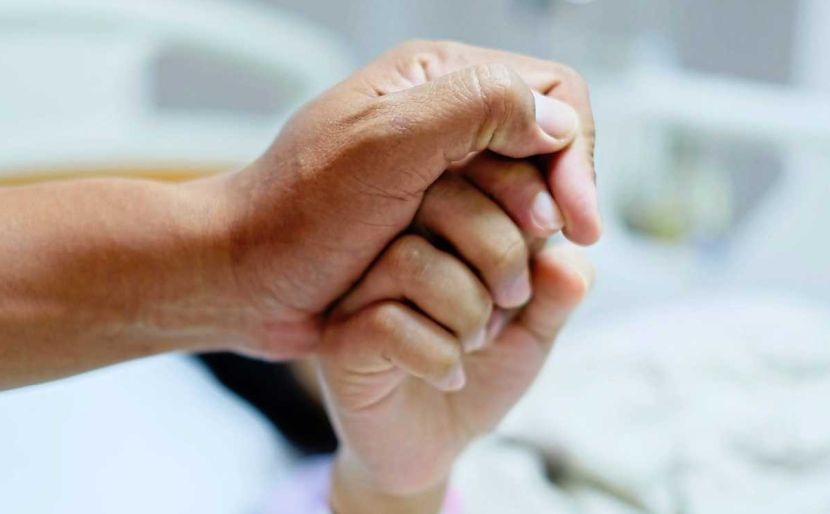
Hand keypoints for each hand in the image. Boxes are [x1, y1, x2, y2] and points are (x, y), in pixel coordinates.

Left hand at [207, 40, 597, 358]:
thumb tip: (558, 120)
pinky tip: (486, 298)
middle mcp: (444, 120)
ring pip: (523, 204)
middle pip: (544, 153)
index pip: (550, 94)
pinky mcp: (432, 225)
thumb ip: (477, 109)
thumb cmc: (300, 211)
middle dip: (548, 205)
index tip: (577, 223)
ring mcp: (439, 174)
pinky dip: (497, 270)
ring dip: (523, 248)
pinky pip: (494, 241)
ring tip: (502, 288)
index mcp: (436, 79)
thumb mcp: (387, 144)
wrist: (245, 278)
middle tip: (539, 249)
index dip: (575, 156)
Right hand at [318, 173, 593, 511]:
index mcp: (435, 226)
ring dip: (467, 309)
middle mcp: (389, 245)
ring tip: (476, 342)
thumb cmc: (480, 372)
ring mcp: (358, 292)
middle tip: (512, 305)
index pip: (472, 171)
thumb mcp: (532, 332)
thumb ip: (554, 293)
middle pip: (439, 201)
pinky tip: (451, 376)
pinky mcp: (339, 342)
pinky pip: (387, 324)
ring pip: (411, 260)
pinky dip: (438, 355)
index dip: (520, 197)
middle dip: (499, 253)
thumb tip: (570, 257)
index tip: (545, 243)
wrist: (431, 447)